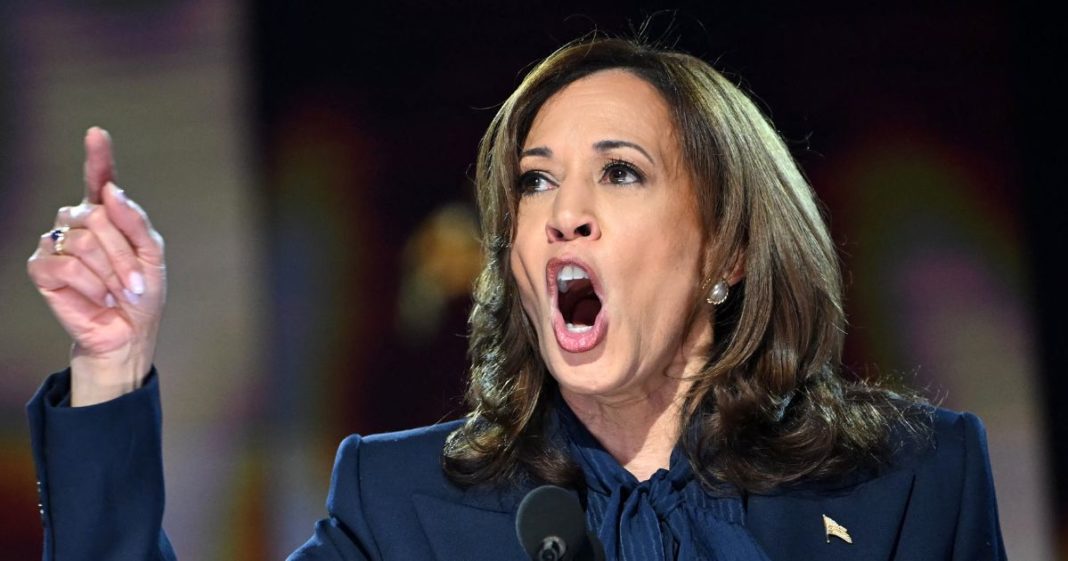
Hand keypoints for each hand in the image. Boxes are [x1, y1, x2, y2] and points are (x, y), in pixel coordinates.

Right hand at [26, 127, 166, 405]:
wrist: (126, 334)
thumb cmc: (140, 295)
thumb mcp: (152, 257)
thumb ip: (136, 223)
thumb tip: (112, 192)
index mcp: (108, 216)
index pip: (99, 180)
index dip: (97, 157)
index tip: (96, 134)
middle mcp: (79, 223)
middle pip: (98, 217)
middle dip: (124, 255)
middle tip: (134, 284)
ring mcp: (57, 242)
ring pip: (83, 240)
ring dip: (110, 273)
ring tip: (118, 294)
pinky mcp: (41, 268)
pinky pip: (65, 265)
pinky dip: (90, 285)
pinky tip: (99, 299)